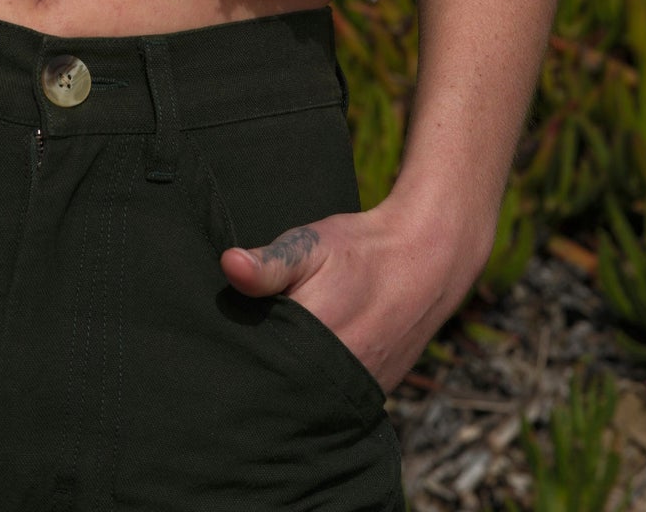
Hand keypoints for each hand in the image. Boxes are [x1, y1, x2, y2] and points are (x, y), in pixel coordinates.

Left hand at [218, 203, 481, 394]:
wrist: (425, 260)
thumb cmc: (360, 250)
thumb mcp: (310, 245)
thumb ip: (269, 263)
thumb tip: (228, 265)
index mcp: (312, 342)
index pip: (255, 363)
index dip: (235, 350)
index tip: (220, 336)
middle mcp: (335, 377)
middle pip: (277, 387)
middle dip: (257, 370)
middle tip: (237, 346)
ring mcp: (357, 390)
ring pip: (304, 399)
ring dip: (285, 382)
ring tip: (271, 352)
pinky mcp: (373, 394)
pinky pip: (331, 401)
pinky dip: (312, 388)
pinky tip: (301, 365)